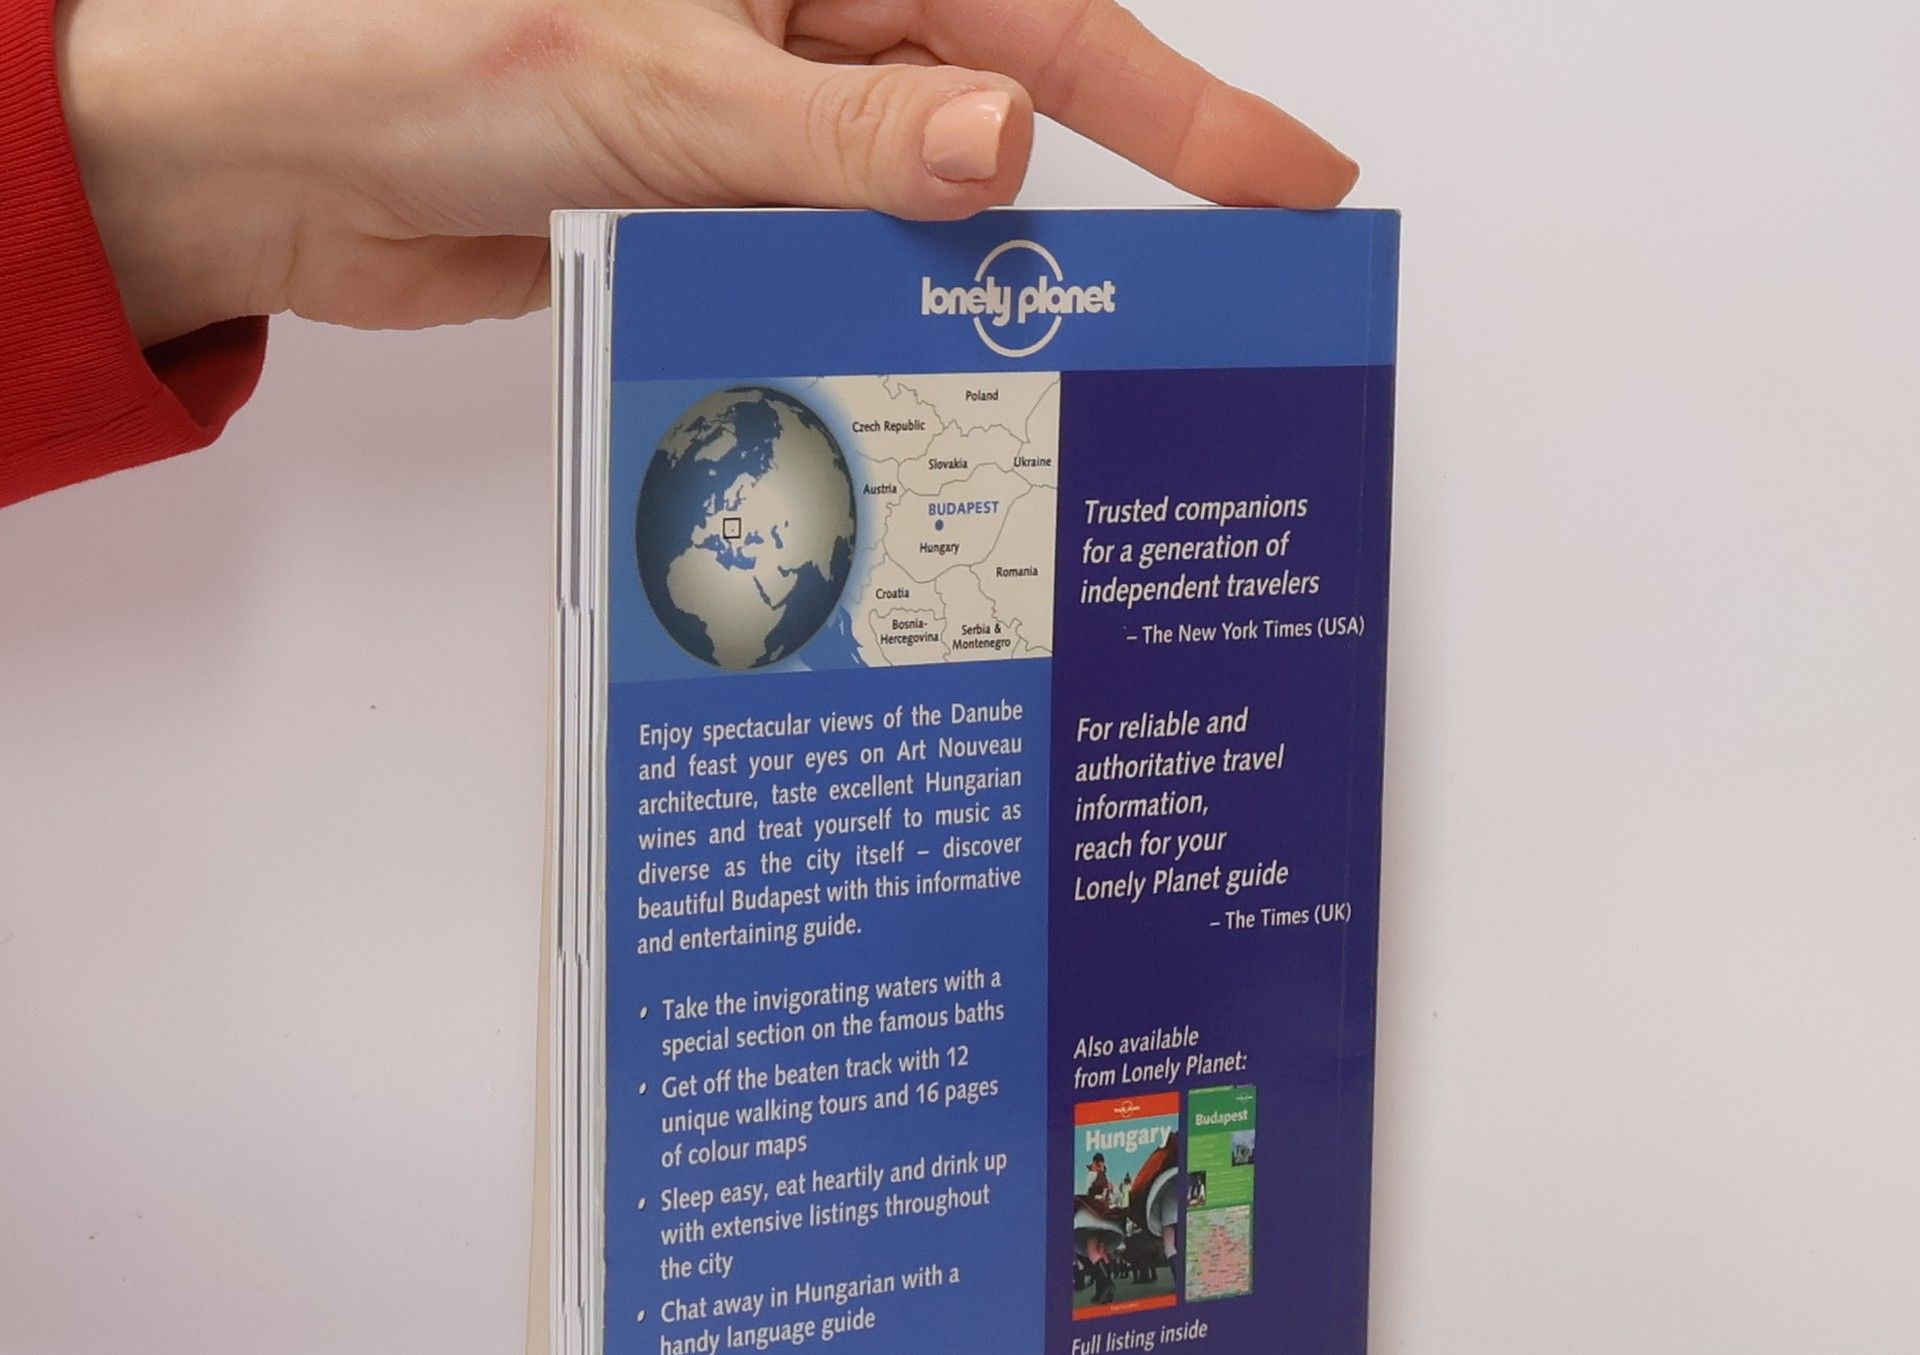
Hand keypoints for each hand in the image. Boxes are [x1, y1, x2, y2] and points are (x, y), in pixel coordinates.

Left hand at [56, 0, 1357, 347]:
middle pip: (996, 120)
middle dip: (1096, 216)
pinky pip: (829, 270)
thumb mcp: (657, 82)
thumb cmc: (420, 51)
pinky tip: (910, 381)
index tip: (1289, 177)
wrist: (281, 161)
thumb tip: (1005, 145)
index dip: (1178, 105)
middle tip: (1211, 308)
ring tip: (1063, 379)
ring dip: (965, 294)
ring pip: (914, 218)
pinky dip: (866, 326)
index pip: (1037, 16)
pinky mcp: (714, 212)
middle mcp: (798, 27)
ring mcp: (760, 128)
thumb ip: (835, 135)